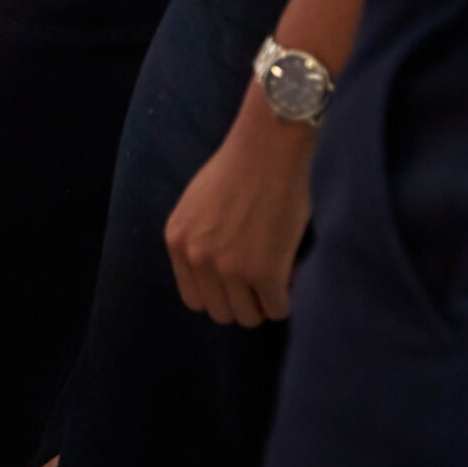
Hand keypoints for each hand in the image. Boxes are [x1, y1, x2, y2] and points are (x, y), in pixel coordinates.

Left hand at [164, 100, 317, 326]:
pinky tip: (291, 274)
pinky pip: (277, 309)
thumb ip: (199, 239)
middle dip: (243, 303)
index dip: (220, 295)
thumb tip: (216, 277)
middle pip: (220, 312)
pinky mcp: (263, 273)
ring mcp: (228, 268)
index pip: (194, 298)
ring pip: (248, 317)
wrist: (268, 149)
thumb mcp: (197, 205)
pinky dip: (287, 299)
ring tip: (277, 276)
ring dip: (265, 303)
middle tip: (263, 283)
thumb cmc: (239, 169)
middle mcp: (196, 258)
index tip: (239, 284)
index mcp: (176, 241)